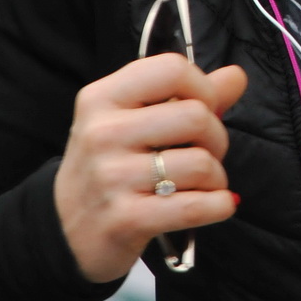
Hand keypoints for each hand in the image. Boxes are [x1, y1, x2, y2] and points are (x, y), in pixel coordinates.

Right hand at [54, 54, 247, 281]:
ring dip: (216, 178)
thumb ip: (186, 96)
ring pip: (201, 163)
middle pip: (196, 116)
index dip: (203, 87)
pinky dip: (219, 205)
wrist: (65, 231)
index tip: (205, 107)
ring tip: (201, 184)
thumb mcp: (133, 121)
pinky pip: (196, 206)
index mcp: (102, 98)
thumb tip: (235, 76)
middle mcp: (102, 133)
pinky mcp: (125, 219)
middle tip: (204, 153)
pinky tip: (215, 204)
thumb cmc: (109, 167)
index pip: (172, 70)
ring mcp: (111, 177)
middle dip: (216, 137)